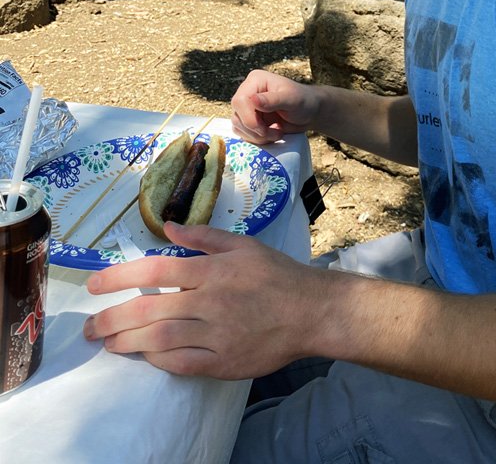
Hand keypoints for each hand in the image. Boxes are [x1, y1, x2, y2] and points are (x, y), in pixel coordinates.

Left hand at [83, 221, 323, 377]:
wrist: (310, 311)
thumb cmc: (276, 275)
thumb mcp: (243, 245)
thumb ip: (204, 237)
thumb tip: (168, 227)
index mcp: (212, 269)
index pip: (156, 269)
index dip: (120, 276)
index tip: (94, 285)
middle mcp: (209, 300)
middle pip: (150, 308)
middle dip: (112, 317)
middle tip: (89, 326)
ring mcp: (216, 333)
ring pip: (161, 338)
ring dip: (128, 341)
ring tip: (108, 342)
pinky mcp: (224, 360)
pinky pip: (182, 363)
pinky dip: (159, 360)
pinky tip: (145, 356)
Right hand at [231, 69, 320, 144]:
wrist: (310, 112)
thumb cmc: (303, 101)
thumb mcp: (291, 99)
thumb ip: (273, 100)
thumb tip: (253, 99)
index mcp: (255, 81)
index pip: (240, 101)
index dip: (249, 118)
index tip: (265, 128)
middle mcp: (248, 92)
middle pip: (237, 115)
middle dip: (255, 129)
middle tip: (275, 132)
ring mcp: (247, 107)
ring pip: (238, 126)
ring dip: (257, 136)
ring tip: (276, 133)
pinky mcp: (249, 120)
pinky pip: (243, 133)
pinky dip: (256, 139)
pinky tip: (272, 135)